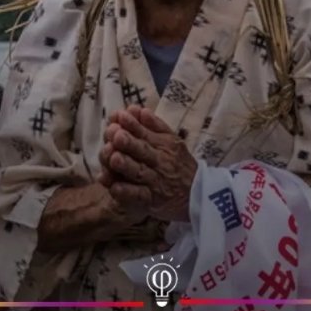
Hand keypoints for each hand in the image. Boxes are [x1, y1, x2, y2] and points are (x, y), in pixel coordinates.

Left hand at [98, 106, 196, 221]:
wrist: (197, 194)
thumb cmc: (179, 163)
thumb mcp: (172, 140)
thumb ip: (155, 125)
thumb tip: (137, 109)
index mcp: (164, 144)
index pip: (145, 132)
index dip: (132, 124)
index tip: (120, 115)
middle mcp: (159, 162)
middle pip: (142, 150)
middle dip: (128, 142)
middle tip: (114, 133)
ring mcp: (154, 182)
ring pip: (138, 172)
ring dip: (125, 165)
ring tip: (113, 158)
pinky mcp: (151, 201)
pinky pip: (137, 196)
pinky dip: (126, 192)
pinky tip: (114, 187)